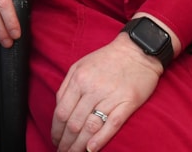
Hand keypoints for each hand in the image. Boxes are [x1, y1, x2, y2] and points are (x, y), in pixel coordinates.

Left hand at [49, 33, 161, 151]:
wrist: (136, 50)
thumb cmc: (107, 58)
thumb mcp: (80, 65)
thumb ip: (67, 86)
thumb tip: (59, 107)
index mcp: (78, 80)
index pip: (61, 112)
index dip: (56, 130)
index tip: (55, 139)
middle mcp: (92, 89)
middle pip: (74, 123)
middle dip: (65, 142)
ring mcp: (110, 97)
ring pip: (90, 127)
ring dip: (79, 145)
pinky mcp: (127, 103)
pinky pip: (112, 125)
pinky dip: (101, 139)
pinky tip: (92, 149)